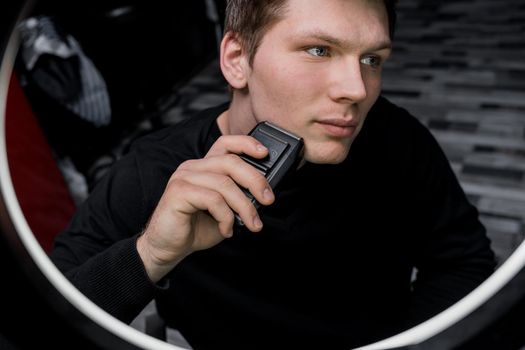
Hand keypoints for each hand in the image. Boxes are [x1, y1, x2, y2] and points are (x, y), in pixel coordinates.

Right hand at [137, 135, 274, 281]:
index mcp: (204, 167)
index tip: (265, 153)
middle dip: (255, 180)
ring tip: (251, 224)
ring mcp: (184, 177)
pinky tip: (226, 230)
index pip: (226, 144)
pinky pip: (213, 199)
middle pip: (231, 162)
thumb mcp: (225, 210)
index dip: (246, 143)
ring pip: (225, 184)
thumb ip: (240, 198)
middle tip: (268, 199)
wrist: (168, 248)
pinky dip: (226, 217)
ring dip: (244, 206)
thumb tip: (263, 195)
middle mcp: (193, 167)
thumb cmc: (195, 228)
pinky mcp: (178, 192)